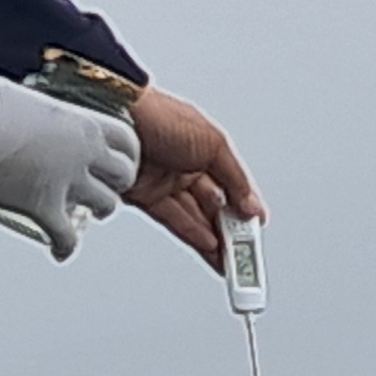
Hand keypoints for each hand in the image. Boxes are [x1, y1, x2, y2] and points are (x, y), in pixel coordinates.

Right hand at [0, 74, 136, 258]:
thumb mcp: (22, 98)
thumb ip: (36, 113)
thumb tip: (23, 113)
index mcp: (81, 121)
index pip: (127, 141)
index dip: (126, 152)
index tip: (118, 156)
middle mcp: (83, 152)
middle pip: (124, 176)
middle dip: (116, 182)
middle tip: (104, 185)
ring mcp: (66, 181)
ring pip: (105, 206)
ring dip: (98, 210)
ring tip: (86, 211)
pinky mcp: (41, 207)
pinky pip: (66, 237)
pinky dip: (65, 246)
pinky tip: (61, 250)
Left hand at [123, 89, 263, 268]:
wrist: (119, 117)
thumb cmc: (163, 117)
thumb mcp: (214, 144)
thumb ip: (236, 178)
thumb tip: (252, 205)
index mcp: (205, 150)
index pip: (231, 186)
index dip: (244, 208)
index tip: (256, 227)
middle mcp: (186, 167)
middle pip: (213, 205)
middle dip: (231, 229)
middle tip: (246, 251)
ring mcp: (165, 183)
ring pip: (195, 217)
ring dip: (215, 239)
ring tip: (231, 258)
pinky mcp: (146, 197)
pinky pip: (175, 220)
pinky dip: (194, 234)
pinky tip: (210, 247)